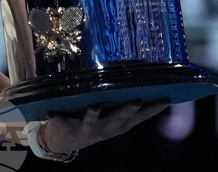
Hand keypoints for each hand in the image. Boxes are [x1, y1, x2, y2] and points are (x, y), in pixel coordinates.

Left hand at [40, 100, 169, 153]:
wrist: (64, 140)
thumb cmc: (93, 120)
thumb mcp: (110, 115)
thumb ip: (122, 102)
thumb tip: (139, 78)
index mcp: (118, 125)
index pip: (139, 118)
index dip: (153, 110)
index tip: (167, 99)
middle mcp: (105, 129)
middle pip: (118, 120)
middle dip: (127, 111)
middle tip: (137, 101)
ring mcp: (87, 129)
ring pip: (92, 121)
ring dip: (94, 114)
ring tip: (94, 106)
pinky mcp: (67, 128)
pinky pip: (62, 121)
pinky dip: (57, 116)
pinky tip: (51, 110)